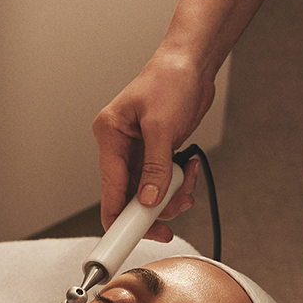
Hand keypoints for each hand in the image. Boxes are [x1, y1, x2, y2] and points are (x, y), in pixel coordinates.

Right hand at [92, 50, 209, 241]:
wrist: (193, 63)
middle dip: (153, 207)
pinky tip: (190, 169)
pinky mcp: (156, 153)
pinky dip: (179, 183)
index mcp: (109, 135)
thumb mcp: (162, 126)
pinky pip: (164, 181)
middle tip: (172, 216)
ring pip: (149, 192)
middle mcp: (120, 146)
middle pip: (129, 195)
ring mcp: (138, 151)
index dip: (118, 217)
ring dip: (172, 195)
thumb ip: (155, 167)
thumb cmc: (170, 80)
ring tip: (188, 182)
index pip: (109, 188)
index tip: (126, 240)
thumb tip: (149, 200)